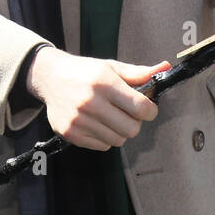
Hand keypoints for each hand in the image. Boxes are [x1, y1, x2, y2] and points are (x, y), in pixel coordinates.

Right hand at [27, 47, 168, 150]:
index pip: (140, 107)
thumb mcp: (111, 67)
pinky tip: (98, 124)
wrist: (50, 77)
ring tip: (111, 118)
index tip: (147, 108)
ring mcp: (79, 120)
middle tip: (128, 114)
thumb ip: (138, 73)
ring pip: (117, 140)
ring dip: (119, 131)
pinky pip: (102, 146)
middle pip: (131, 129)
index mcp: (104, 83)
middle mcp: (91, 102)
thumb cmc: (85, 72)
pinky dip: (104, 137)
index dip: (150, 110)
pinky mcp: (70, 133)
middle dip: (135, 123)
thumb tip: (164, 68)